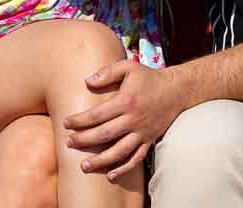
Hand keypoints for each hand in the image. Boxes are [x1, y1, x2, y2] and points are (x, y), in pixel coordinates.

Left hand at [64, 60, 188, 180]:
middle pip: (104, 134)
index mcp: (125, 101)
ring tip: (84, 166)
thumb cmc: (148, 77)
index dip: (79, 120)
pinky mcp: (149, 140)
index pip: (97, 115)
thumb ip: (107, 72)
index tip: (66, 123)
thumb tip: (87, 82)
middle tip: (68, 143)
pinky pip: (136, 158)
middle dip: (84, 140)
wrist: (176, 90)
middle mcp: (133, 119)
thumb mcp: (128, 67)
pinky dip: (124, 168)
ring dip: (101, 160)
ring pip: (119, 151)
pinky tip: (111, 175)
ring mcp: (142, 132)